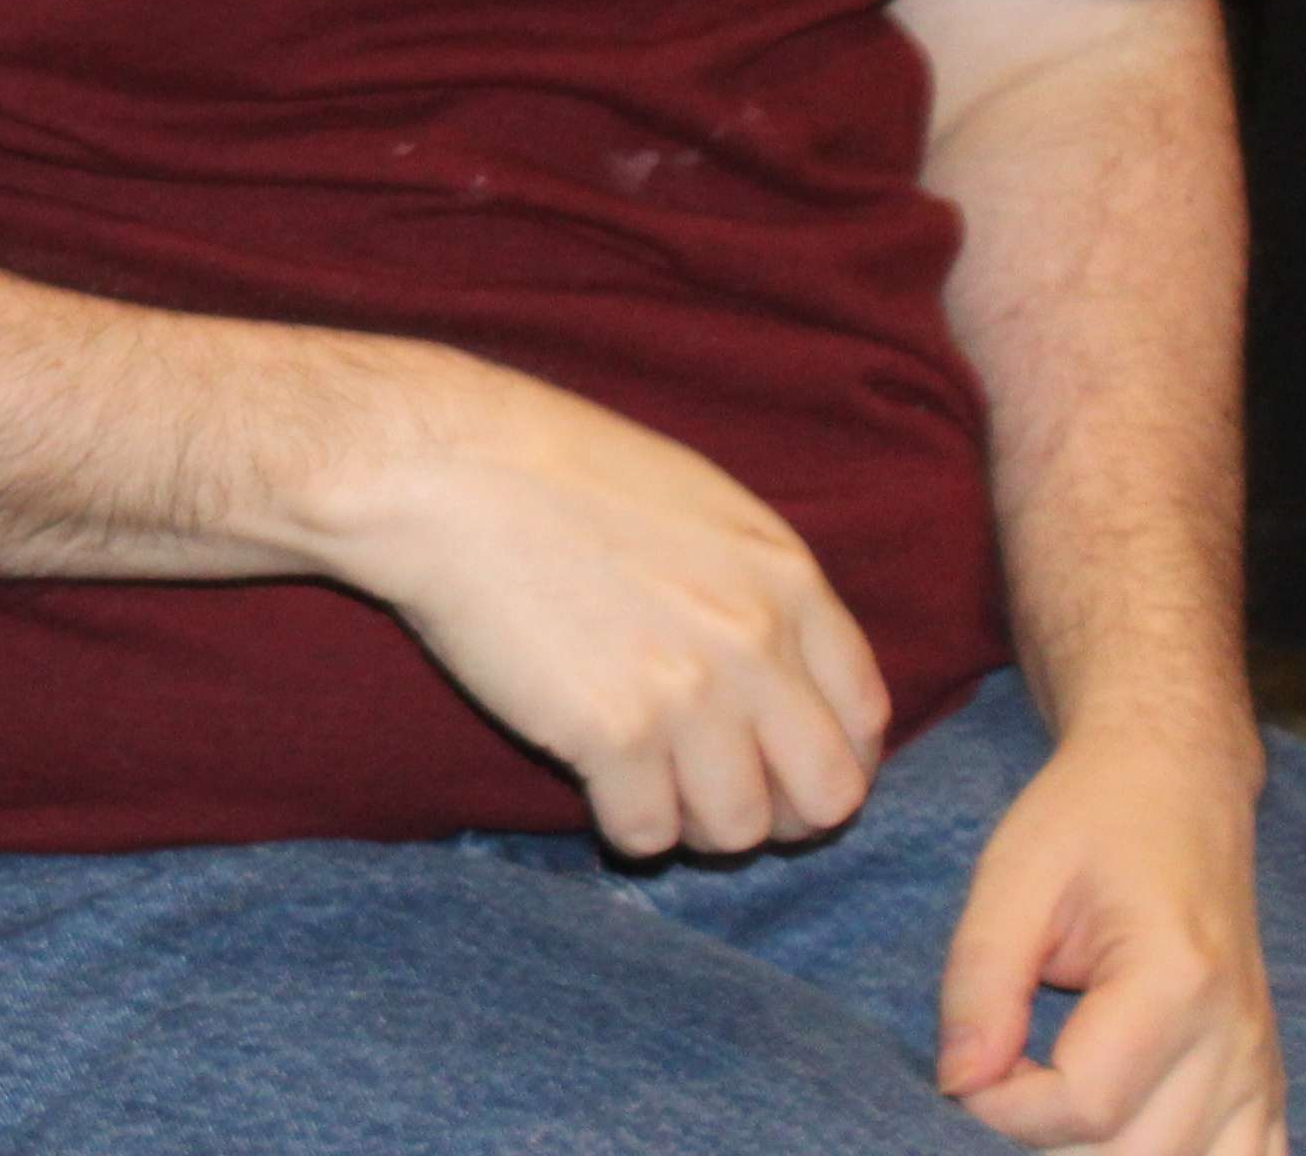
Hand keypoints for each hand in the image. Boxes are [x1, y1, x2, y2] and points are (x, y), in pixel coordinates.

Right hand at [305, 350, 891, 857]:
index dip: (832, 760)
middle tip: (723, 799)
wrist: (441, 473)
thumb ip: (759, 587)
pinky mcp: (609, 737)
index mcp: (787, 579)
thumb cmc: (553, 471)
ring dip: (697, 826)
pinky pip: (647, 835)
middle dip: (781, 814)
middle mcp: (756, 645)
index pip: (864, 717)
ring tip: (652, 792)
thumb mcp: (697, 504)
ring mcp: (687, 696)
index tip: (785, 767)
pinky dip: (624, 827)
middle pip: (826, 796)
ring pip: (740, 829)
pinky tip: (594, 787)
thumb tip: (786, 669)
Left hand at [936, 721, 1280, 1155]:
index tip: (966, 1068)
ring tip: (1048, 1103)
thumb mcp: (1010, 879)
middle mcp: (1236, 1038)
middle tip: (999, 1082)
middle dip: (1043, 1141)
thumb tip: (958, 1085)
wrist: (1176, 790)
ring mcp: (1262, 1068)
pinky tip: (1117, 1132)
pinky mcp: (1268, 1084)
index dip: (1005, 1108)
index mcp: (1175, 980)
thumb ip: (979, 984)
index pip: (1087, 1105)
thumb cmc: (1087, 822)